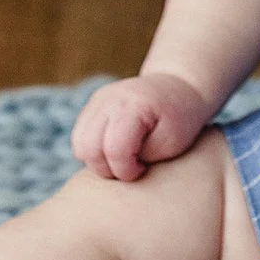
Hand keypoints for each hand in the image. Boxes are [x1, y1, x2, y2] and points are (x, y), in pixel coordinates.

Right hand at [69, 72, 211, 181]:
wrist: (179, 88)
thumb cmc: (180, 120)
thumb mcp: (172, 143)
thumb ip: (142, 157)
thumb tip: (116, 167)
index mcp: (134, 105)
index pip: (115, 150)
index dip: (126, 170)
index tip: (142, 169)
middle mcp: (110, 99)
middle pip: (88, 148)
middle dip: (107, 169)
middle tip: (130, 168)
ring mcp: (98, 100)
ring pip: (79, 144)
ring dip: (97, 160)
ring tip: (122, 159)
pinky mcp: (92, 105)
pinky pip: (79, 137)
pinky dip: (93, 150)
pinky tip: (115, 150)